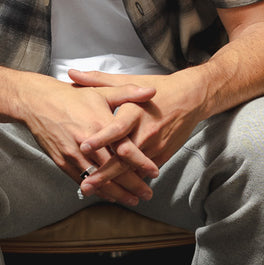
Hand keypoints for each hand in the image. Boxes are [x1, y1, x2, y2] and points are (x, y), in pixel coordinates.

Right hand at [23, 75, 159, 204]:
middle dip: (132, 185)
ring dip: (117, 193)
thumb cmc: (72, 96)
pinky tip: (109, 195)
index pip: (124, 148)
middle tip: (148, 194)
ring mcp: (73, 154)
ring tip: (132, 200)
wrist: (37, 102)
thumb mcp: (101, 90)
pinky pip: (83, 180)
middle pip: (114, 169)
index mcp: (99, 124)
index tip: (154, 171)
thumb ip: (128, 92)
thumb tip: (152, 91)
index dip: (140, 162)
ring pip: (98, 179)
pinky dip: (97, 190)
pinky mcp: (62, 161)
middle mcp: (87, 142)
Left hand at [68, 69, 204, 197]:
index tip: (84, 147)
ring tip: (94, 191)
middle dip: (103, 173)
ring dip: (114, 183)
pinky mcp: (161, 156)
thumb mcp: (129, 81)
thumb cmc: (158, 90)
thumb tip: (71, 73)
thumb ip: (98, 80)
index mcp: (135, 111)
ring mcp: (155, 146)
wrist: (192, 99)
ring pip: (132, 169)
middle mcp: (145, 131)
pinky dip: (128, 181)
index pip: (116, 128)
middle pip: (123, 157)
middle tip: (86, 185)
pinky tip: (112, 191)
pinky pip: (142, 172)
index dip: (101, 138)